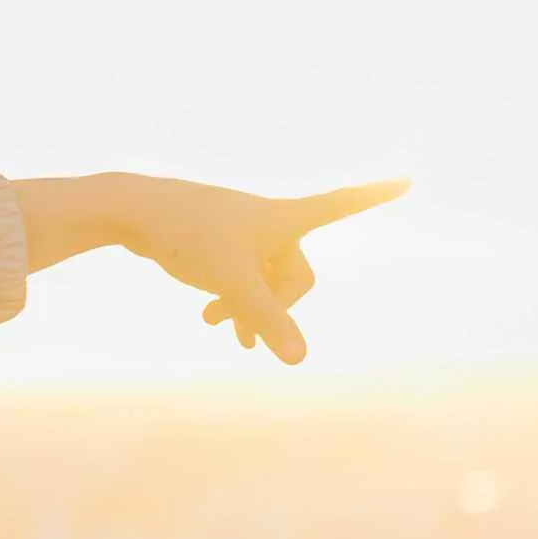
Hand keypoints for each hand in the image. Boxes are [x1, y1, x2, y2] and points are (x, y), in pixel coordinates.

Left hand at [11, 173, 406, 364]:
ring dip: (250, 310)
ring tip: (223, 332)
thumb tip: (298, 360)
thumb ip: (267, 320)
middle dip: (271, 307)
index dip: (374, 196)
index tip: (407, 178)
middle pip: (295, 277)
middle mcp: (270, 221)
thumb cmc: (187, 236)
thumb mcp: (232, 283)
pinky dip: (233, 300)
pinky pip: (243, 277)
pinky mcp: (220, 243)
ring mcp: (244, 232)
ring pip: (266, 282)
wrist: (130, 213)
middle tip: (236, 331)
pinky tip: (210, 320)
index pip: (341, 205)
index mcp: (283, 218)